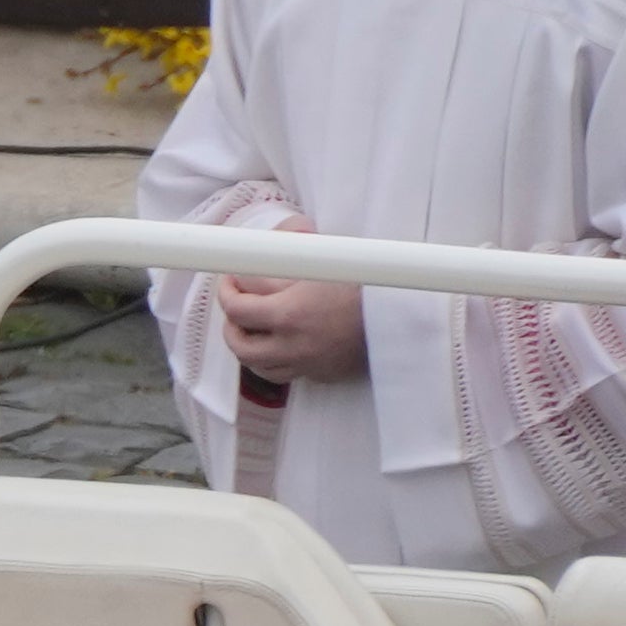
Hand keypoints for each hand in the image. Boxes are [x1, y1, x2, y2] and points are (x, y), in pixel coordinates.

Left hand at [219, 242, 368, 385]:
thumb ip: (286, 260)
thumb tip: (263, 250)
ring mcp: (306, 364)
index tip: (228, 282)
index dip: (226, 294)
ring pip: (259, 367)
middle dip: (231, 327)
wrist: (400, 314)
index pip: (237, 310)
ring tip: (251, 332)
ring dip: (249, 349)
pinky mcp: (321, 374)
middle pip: (240, 347)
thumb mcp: (321, 263)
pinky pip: (285, 375)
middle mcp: (293, 345)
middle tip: (235, 310)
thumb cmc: (362, 282)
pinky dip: (273, 362)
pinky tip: (278, 348)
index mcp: (289, 314)